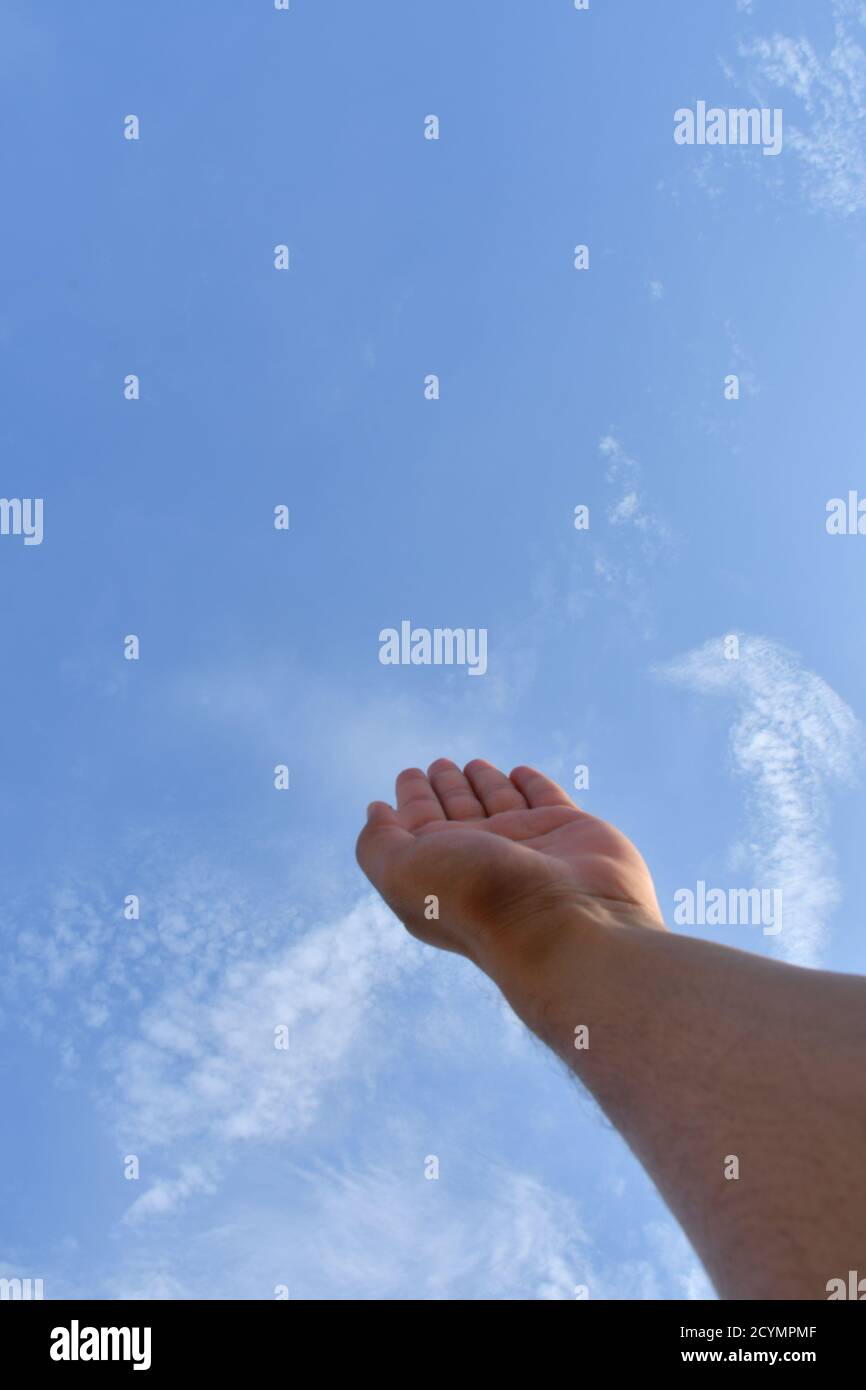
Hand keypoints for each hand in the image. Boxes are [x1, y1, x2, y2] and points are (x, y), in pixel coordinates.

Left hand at [356, 758, 663, 969]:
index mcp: (441, 866)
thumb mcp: (402, 871)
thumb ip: (379, 843)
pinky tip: (520, 773)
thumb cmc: (478, 898)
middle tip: (438, 765)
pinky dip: (532, 783)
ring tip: (473, 765)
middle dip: (446, 786)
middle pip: (459, 811)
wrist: (563, 920)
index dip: (413, 797)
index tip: (410, 775)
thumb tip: (376, 812)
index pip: (420, 822)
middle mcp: (482, 856)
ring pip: (501, 802)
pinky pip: (547, 798)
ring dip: (485, 782)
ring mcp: (528, 845)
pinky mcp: (570, 831)